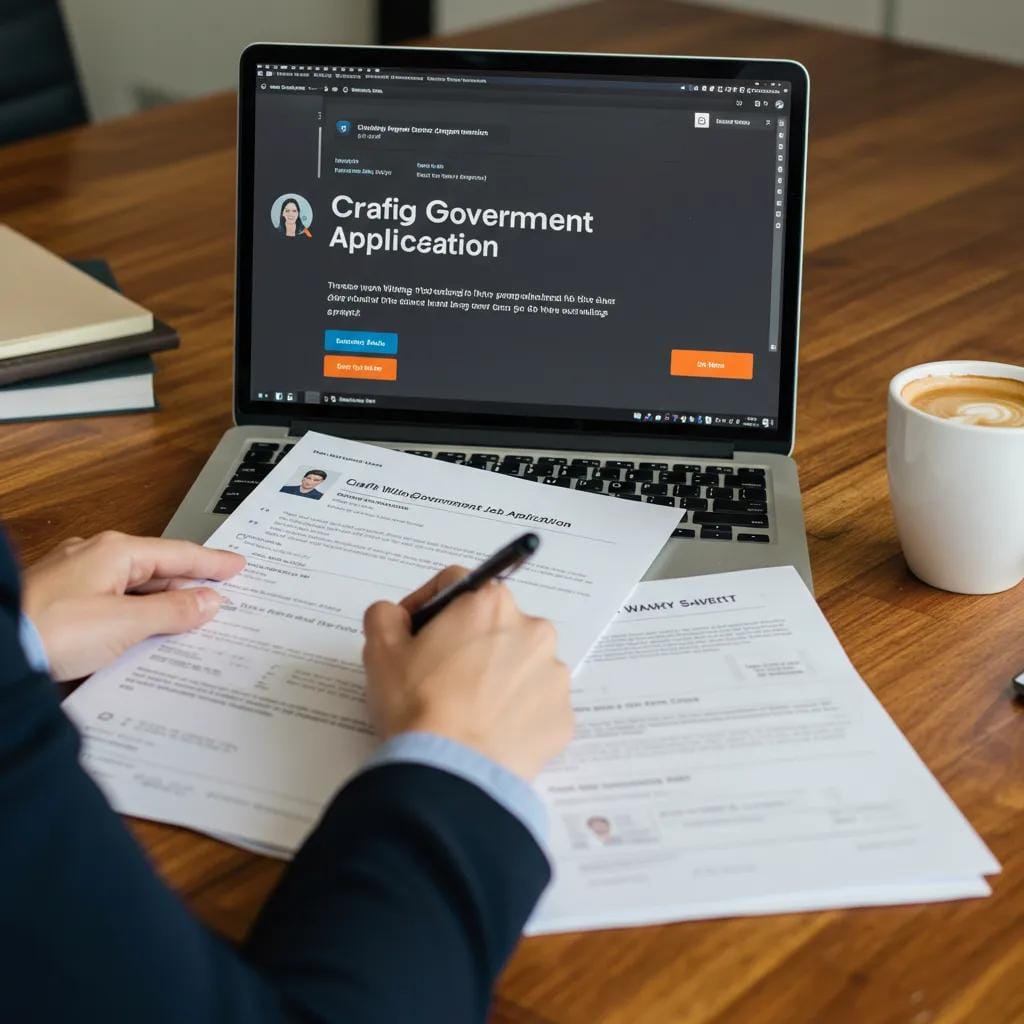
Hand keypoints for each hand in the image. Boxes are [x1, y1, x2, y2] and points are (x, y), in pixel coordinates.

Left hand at [21, 531, 244, 681]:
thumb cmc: (52, 630)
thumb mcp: (125, 623)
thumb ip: (172, 612)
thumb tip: (209, 600)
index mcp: (115, 551)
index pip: (179, 554)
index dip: (212, 563)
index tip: (237, 565)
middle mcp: (94, 556)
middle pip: (156, 568)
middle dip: (189, 583)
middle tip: (221, 593)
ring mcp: (74, 577)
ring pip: (133, 586)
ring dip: (162, 602)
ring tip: (191, 618)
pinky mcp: (60, 601)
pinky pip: (112, 600)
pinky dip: (136, 612)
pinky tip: (144, 629)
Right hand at [363, 567, 572, 780]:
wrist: (451, 772)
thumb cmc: (417, 704)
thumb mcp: (380, 649)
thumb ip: (386, 614)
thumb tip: (398, 615)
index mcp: (490, 603)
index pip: (455, 585)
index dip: (427, 606)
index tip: (412, 635)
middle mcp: (533, 629)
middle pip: (493, 625)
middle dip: (467, 643)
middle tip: (438, 677)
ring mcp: (553, 675)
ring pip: (519, 665)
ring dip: (496, 677)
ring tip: (466, 710)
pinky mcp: (562, 716)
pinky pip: (535, 705)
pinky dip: (515, 713)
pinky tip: (487, 732)